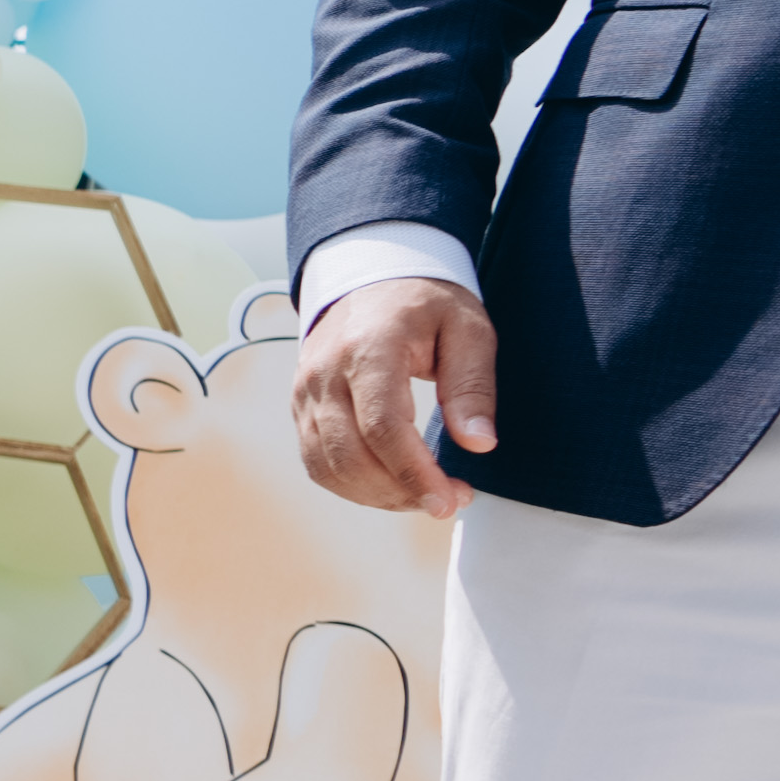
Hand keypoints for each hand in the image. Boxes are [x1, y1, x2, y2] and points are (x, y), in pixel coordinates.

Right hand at [295, 279, 498, 517]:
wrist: (371, 279)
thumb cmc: (423, 303)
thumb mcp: (467, 329)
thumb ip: (472, 386)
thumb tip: (479, 443)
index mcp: (368, 348)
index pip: (382, 425)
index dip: (414, 472)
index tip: (449, 500)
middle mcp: (325, 372)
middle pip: (351, 455)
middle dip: (401, 492)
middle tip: (449, 501)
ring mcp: (305, 392)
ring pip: (329, 467)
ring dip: (377, 496)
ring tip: (422, 495)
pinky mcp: (301, 408)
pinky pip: (318, 463)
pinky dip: (352, 486)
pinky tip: (389, 486)